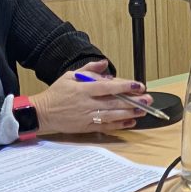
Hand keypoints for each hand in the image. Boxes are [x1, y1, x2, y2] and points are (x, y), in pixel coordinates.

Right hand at [28, 59, 149, 133]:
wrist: (42, 113)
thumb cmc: (57, 93)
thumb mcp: (69, 76)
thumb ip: (89, 69)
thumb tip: (104, 64)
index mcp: (83, 89)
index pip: (107, 87)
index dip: (124, 87)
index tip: (138, 85)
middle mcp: (87, 103)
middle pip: (114, 102)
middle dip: (133, 101)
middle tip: (148, 99)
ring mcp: (87, 116)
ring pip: (112, 115)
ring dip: (130, 114)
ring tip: (143, 111)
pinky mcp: (87, 127)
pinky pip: (106, 127)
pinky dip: (119, 125)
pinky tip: (130, 122)